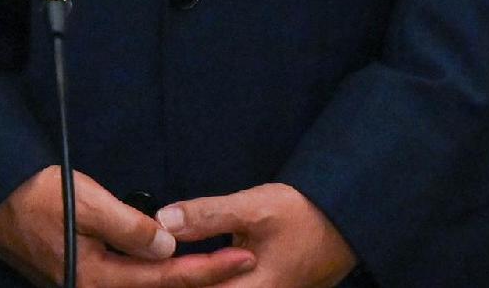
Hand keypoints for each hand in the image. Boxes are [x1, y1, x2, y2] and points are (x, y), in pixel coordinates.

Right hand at [0, 166, 256, 287]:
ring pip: (148, 286)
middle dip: (203, 277)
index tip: (243, 257)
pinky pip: (133, 280)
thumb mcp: (86, 202)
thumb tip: (170, 245)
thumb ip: (130, 227)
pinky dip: (159, 272)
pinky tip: (175, 260)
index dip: (208, 269)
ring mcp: (93, 286)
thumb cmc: (37, 196)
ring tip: (219, 262)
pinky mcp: (88, 278)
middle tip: (243, 262)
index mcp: (100, 279)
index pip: (167, 279)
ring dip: (182, 275)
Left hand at [153, 185, 355, 287]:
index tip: (144, 263)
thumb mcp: (253, 208)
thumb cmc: (302, 215)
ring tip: (165, 260)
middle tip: (151, 259)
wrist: (345, 221)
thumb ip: (208, 217)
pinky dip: (210, 277)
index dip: (169, 280)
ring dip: (195, 277)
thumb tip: (163, 222)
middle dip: (180, 279)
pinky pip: (230, 286)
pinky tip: (193, 261)